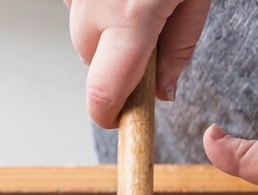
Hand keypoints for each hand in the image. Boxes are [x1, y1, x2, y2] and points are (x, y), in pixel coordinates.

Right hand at [65, 0, 212, 127]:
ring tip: (137, 1)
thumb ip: (180, 46)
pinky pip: (77, 5)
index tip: (121, 119)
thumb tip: (163, 89)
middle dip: (116, 61)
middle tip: (149, 36)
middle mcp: (94, 4)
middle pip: (91, 61)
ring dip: (105, 29)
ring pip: (82, 31)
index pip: (103, 93)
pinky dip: (97, 5)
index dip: (109, 115)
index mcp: (131, 15)